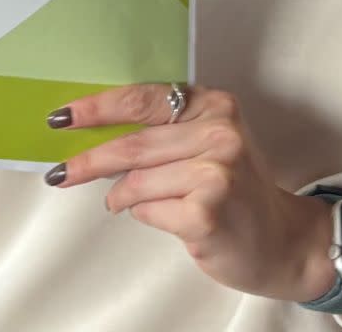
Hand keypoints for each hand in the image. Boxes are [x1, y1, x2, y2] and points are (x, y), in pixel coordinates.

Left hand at [43, 81, 336, 302]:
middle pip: (134, 144)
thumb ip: (166, 132)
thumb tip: (98, 132)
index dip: (98, 108)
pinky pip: (149, 211)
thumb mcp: (208, 144)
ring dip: (119, 195)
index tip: (63, 117)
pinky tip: (161, 216)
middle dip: (90, 159)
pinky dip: (143, 215)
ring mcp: (215, 173)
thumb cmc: (235, 190)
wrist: (281, 241)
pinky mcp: (207, 213)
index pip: (143, 99)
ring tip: (118, 200)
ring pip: (137, 182)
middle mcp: (219, 132)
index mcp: (214, 105)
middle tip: (60, 172)